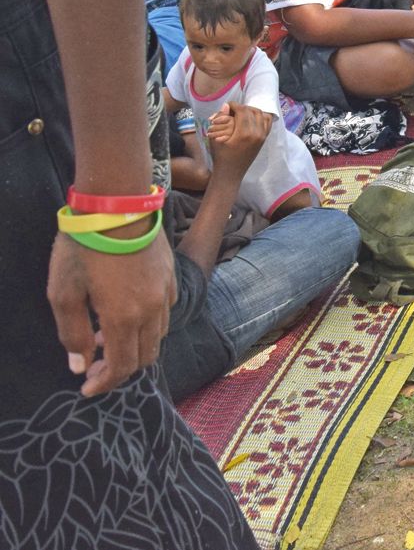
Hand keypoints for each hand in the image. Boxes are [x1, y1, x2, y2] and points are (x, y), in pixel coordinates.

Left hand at [47, 226, 174, 396]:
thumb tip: (80, 365)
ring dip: (134, 346)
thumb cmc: (84, 248)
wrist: (117, 206)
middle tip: (95, 367)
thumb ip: (71, 333)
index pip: (122, 367)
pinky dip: (148, 325)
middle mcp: (151, 311)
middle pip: (145, 357)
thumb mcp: (63, 292)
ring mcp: (165, 293)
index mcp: (123, 318)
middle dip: (121, 370)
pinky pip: (165, 313)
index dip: (105, 384)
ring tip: (106, 338)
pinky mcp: (170, 277)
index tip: (86, 388)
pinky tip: (129, 313)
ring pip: (158, 336)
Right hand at [208, 102, 272, 176]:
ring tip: (240, 114)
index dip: (234, 105)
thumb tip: (226, 105)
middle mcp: (257, 134)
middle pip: (253, 110)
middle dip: (242, 107)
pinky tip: (250, 119)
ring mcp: (262, 136)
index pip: (243, 110)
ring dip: (252, 111)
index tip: (227, 106)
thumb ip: (221, 120)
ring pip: (262, 114)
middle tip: (232, 110)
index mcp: (245, 133)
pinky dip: (261, 117)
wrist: (230, 173)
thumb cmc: (220, 156)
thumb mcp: (215, 138)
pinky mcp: (264, 139)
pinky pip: (267, 122)